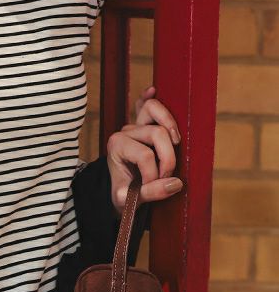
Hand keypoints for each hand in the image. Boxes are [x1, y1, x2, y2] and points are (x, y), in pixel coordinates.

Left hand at [106, 84, 183, 215]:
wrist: (118, 192)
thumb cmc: (123, 195)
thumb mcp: (129, 201)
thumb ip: (150, 193)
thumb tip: (176, 183)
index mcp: (116, 147)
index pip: (145, 155)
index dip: (154, 174)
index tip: (154, 187)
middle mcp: (124, 132)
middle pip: (156, 134)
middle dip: (167, 157)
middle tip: (166, 175)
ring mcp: (134, 125)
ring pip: (155, 111)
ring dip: (170, 128)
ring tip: (175, 145)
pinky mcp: (143, 124)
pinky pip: (145, 104)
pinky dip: (149, 97)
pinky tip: (152, 90)